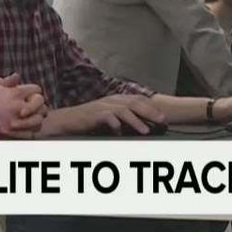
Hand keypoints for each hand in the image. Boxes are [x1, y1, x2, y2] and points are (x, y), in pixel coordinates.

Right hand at [0, 74, 44, 137]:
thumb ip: (6, 80)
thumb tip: (16, 77)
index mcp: (14, 92)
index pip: (37, 90)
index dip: (35, 94)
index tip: (28, 98)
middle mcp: (17, 105)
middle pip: (42, 106)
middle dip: (39, 109)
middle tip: (32, 112)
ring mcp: (13, 119)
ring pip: (38, 122)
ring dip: (34, 122)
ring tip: (27, 123)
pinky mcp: (7, 131)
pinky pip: (27, 134)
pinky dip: (26, 133)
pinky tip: (18, 130)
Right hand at [40, 95, 164, 136]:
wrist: (67, 120)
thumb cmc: (89, 121)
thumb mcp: (109, 117)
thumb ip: (124, 119)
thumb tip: (143, 127)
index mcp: (117, 100)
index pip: (138, 100)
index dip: (152, 108)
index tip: (164, 118)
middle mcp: (111, 101)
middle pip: (135, 103)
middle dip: (150, 112)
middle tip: (162, 121)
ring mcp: (102, 106)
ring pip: (123, 111)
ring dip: (136, 121)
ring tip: (146, 130)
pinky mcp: (93, 115)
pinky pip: (106, 118)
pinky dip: (114, 124)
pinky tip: (120, 131)